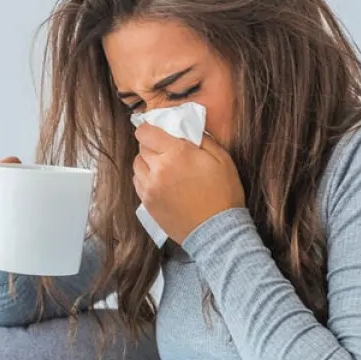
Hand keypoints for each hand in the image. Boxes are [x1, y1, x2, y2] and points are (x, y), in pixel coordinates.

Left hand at [133, 123, 244, 243]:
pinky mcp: (147, 203)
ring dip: (146, 162)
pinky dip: (144, 178)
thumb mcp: (222, 159)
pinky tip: (158, 182)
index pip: (146, 133)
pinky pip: (138, 183)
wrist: (217, 231)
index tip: (154, 131)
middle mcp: (158, 169)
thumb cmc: (223, 193)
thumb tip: (187, 128)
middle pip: (141, 148)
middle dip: (151, 146)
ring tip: (161, 167)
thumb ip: (203, 139)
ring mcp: (150, 188)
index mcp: (176, 153)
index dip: (148, 129)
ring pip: (136, 165)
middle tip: (165, 150)